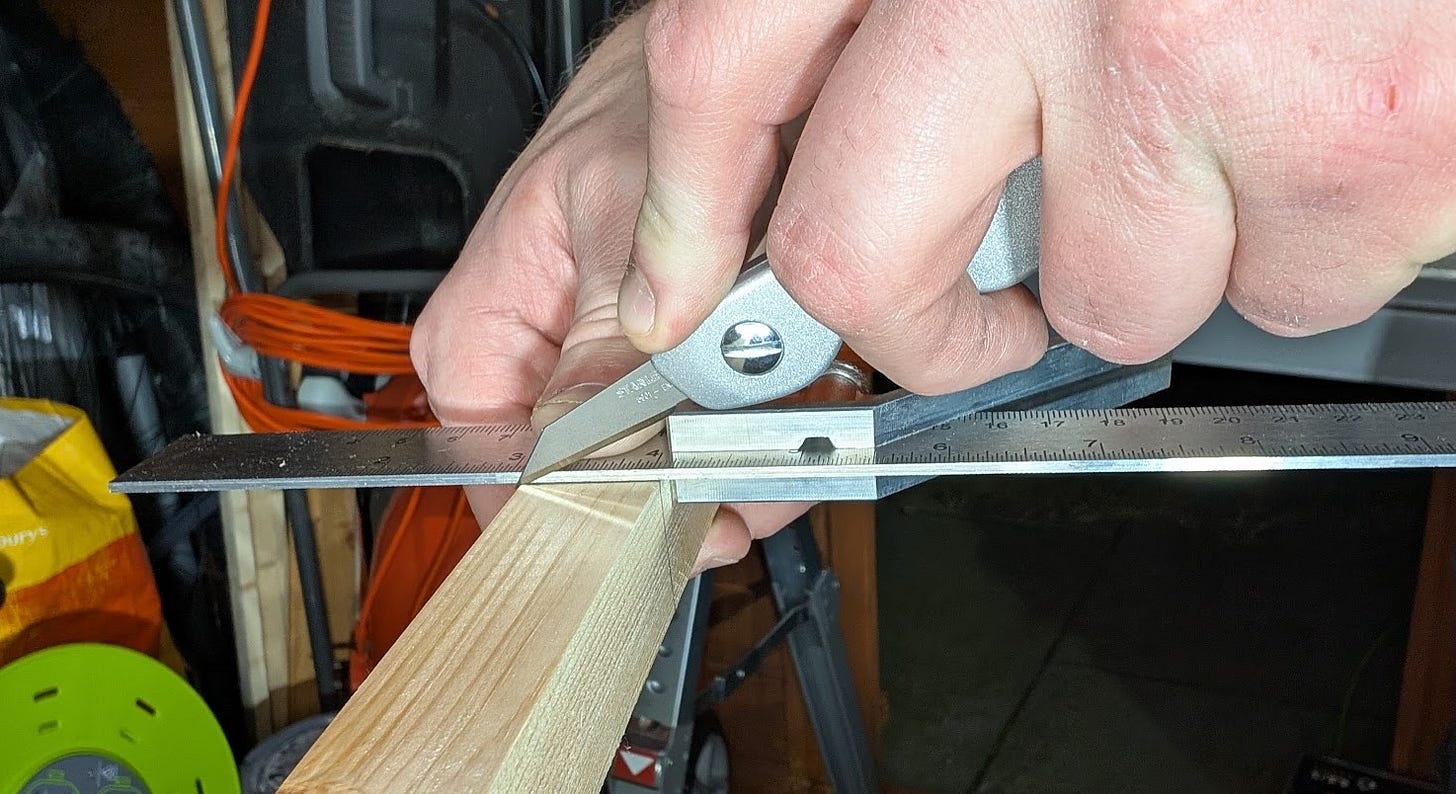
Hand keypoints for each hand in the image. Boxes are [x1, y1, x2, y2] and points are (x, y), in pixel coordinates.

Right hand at [410, 9, 806, 571]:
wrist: (726, 60)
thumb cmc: (647, 95)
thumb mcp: (622, 208)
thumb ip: (602, 337)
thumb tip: (585, 452)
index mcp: (489, 318)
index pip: (484, 453)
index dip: (555, 511)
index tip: (626, 541)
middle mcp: (545, 346)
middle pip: (587, 471)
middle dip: (672, 496)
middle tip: (737, 504)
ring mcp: (614, 354)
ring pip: (655, 455)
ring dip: (730, 464)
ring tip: (787, 451)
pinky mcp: (676, 352)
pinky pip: (707, 418)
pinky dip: (762, 425)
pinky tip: (801, 412)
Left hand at [620, 0, 1455, 393]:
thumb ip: (940, 9)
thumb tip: (846, 137)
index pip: (725, 61)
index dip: (691, 200)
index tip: (683, 288)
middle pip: (856, 251)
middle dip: (917, 331)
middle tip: (968, 327)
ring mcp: (1183, 61)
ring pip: (1100, 295)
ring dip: (1158, 261)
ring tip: (1234, 141)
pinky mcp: (1350, 142)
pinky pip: (1282, 291)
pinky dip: (1306, 248)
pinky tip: (1333, 136)